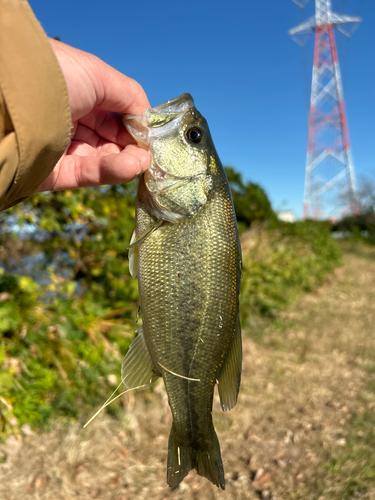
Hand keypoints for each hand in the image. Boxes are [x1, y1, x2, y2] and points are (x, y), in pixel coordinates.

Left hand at [37, 39, 150, 192]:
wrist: (13, 105)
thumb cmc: (56, 79)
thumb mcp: (98, 75)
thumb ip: (130, 96)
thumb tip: (149, 120)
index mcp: (78, 92)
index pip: (114, 112)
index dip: (136, 123)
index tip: (155, 133)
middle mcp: (70, 119)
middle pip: (111, 138)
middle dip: (134, 145)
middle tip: (153, 152)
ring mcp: (62, 147)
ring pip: (103, 158)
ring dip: (127, 160)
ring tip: (144, 161)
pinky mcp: (55, 173)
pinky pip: (88, 173)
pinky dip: (112, 171)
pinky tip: (131, 167)